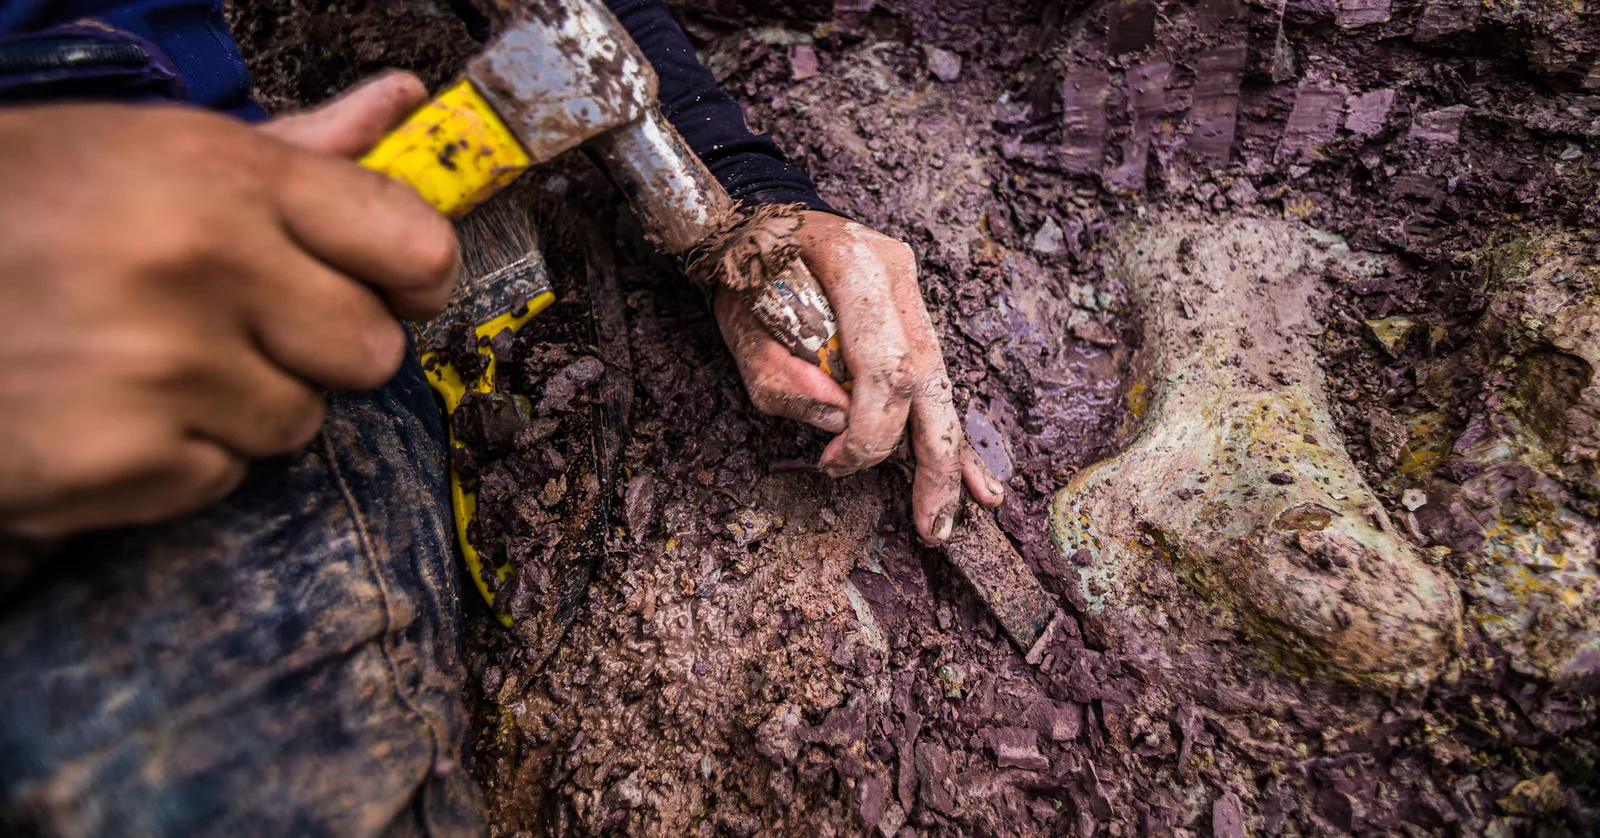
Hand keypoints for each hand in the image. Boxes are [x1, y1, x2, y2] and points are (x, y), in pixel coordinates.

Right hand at [0, 72, 457, 536]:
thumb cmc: (14, 208)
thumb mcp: (147, 149)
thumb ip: (291, 148)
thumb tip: (401, 107)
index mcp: (220, 175)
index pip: (412, 243)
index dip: (411, 272)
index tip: (387, 281)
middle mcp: (202, 267)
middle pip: (372, 350)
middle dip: (319, 345)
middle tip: (237, 320)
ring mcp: (164, 372)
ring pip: (301, 421)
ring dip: (244, 403)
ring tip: (149, 359)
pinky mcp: (124, 464)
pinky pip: (226, 477)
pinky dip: (179, 458)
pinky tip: (110, 409)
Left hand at [715, 210, 1002, 545]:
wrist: (758, 221)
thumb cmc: (743, 273)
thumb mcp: (740, 324)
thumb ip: (781, 374)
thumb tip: (837, 424)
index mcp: (855, 265)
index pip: (886, 367)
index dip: (870, 431)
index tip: (834, 464)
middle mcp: (896, 273)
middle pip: (927, 379)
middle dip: (932, 460)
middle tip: (932, 526)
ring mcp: (911, 290)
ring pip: (940, 383)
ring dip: (947, 457)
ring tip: (951, 516)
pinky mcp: (913, 313)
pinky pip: (934, 379)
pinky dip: (945, 432)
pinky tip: (977, 481)